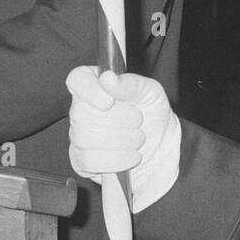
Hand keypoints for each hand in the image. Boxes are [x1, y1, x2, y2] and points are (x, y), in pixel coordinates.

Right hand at [66, 66, 179, 212]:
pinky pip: (88, 161)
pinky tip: (130, 156)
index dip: (89, 90)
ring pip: (84, 138)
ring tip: (138, 139)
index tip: (109, 101)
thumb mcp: (150, 92)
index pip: (77, 79)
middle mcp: (81, 108)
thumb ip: (130, 84)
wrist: (162, 149)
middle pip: (80, 112)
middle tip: (138, 121)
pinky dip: (115, 160)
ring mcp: (78, 135)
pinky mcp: (81, 161)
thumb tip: (107, 78)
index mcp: (95, 84)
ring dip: (120, 141)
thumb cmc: (153, 115)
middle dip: (117, 120)